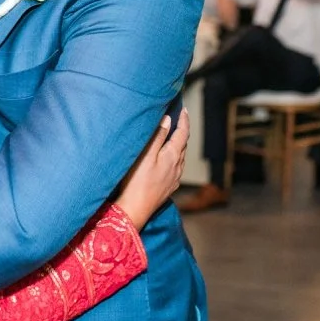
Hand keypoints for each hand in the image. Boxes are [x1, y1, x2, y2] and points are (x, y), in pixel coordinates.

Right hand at [114, 111, 189, 227]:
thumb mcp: (145, 155)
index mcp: (173, 156)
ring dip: (178, 144)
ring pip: (180, 156)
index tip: (184, 109)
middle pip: (183, 144)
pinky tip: (166, 159)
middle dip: (181, 130)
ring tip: (172, 136)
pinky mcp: (168, 187)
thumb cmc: (136, 182)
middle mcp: (177, 167)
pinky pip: (175, 167)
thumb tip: (167, 119)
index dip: (184, 120)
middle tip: (177, 119)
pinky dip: (173, 157)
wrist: (135, 210)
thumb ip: (157, 137)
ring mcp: (174, 178)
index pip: (183, 134)